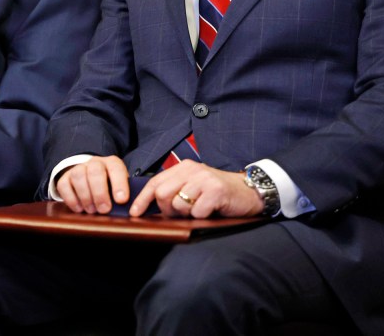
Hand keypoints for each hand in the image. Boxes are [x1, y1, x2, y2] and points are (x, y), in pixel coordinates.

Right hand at [55, 156, 129, 214]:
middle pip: (95, 171)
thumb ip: (123, 196)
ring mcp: (78, 168)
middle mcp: (95, 163)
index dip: (119, 184)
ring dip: (85, 196)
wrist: (91, 178)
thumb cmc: (111, 188)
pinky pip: (63, 185)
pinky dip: (71, 199)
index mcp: (112, 163)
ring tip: (91, 210)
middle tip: (104, 210)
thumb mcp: (120, 188)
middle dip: (100, 192)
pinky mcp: (65, 178)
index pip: (116, 168)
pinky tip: (79, 209)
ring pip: (78, 176)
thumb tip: (129, 210)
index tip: (121, 200)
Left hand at [129, 160, 263, 218]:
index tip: (134, 212)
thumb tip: (151, 207)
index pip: (155, 182)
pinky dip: (203, 216)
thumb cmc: (218, 193)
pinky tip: (212, 210)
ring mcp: (204, 179)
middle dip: (168, 210)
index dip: (143, 198)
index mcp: (184, 168)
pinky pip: (197, 212)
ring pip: (179, 205)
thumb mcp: (194, 187)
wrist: (249, 192)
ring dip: (188, 214)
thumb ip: (175, 191)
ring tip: (201, 209)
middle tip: (183, 213)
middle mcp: (192, 170)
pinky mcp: (215, 191)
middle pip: (163, 194)